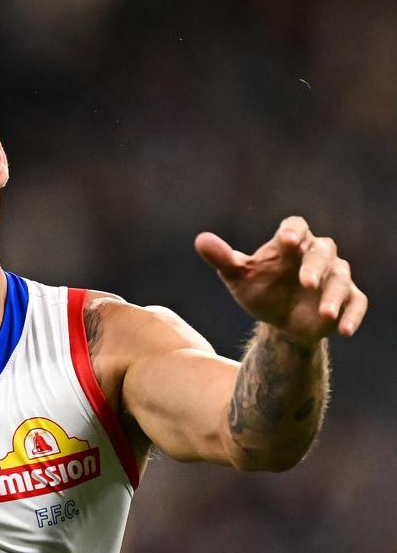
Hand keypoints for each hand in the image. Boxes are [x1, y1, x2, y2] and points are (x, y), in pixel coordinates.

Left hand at [195, 217, 367, 345]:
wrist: (278, 322)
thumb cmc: (259, 290)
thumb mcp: (237, 277)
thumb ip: (222, 259)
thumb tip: (200, 240)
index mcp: (289, 244)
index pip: (295, 226)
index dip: (293, 230)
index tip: (286, 239)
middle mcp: (316, 255)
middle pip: (323, 249)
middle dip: (316, 265)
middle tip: (306, 281)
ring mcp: (334, 277)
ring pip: (342, 278)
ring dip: (334, 295)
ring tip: (323, 313)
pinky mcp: (347, 300)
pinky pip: (356, 303)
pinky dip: (352, 315)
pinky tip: (343, 330)